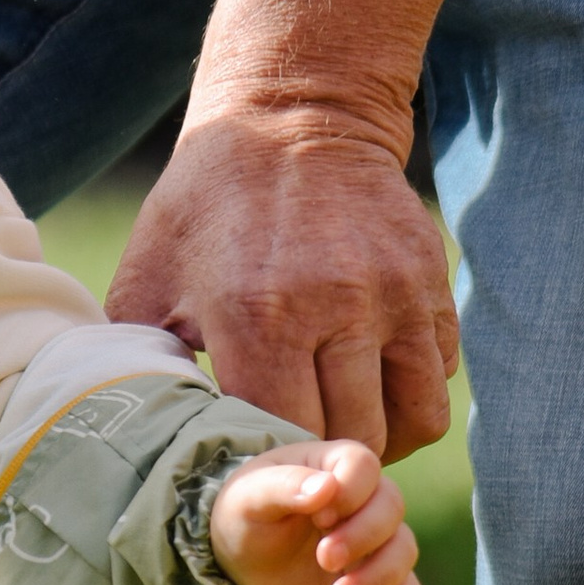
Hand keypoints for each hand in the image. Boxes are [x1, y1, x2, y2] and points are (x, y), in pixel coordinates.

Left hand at [108, 111, 457, 459]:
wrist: (293, 117)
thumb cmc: (206, 205)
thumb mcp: (147, 275)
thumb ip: (143, 362)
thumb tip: (146, 436)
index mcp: (257, 315)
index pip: (284, 440)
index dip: (272, 467)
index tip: (255, 464)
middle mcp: (336, 308)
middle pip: (352, 442)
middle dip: (325, 465)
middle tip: (300, 461)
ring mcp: (394, 295)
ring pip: (413, 421)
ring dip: (380, 443)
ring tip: (342, 434)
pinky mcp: (431, 283)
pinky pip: (439, 376)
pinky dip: (409, 395)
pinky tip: (369, 382)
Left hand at [207, 438, 420, 584]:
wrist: (244, 562)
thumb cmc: (246, 516)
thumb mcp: (250, 497)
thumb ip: (285, 486)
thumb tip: (326, 488)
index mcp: (332, 465)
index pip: (364, 466)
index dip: (351, 492)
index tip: (320, 516)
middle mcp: (363, 498)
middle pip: (392, 507)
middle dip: (363, 538)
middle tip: (324, 560)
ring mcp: (374, 538)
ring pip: (404, 550)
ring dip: (378, 578)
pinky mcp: (376, 576)